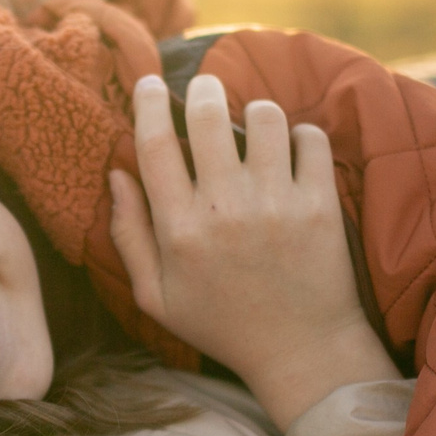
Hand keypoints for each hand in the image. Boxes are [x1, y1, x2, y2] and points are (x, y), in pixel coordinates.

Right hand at [106, 71, 393, 430]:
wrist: (300, 352)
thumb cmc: (222, 325)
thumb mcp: (156, 297)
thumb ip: (129, 236)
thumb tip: (116, 173)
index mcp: (179, 231)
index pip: (154, 145)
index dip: (148, 103)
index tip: (150, 83)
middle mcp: (225, 210)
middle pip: (207, 115)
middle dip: (204, 89)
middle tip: (206, 89)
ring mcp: (276, 205)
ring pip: (265, 117)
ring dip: (256, 112)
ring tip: (254, 127)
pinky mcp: (319, 206)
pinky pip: (311, 138)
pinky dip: (301, 135)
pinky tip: (293, 150)